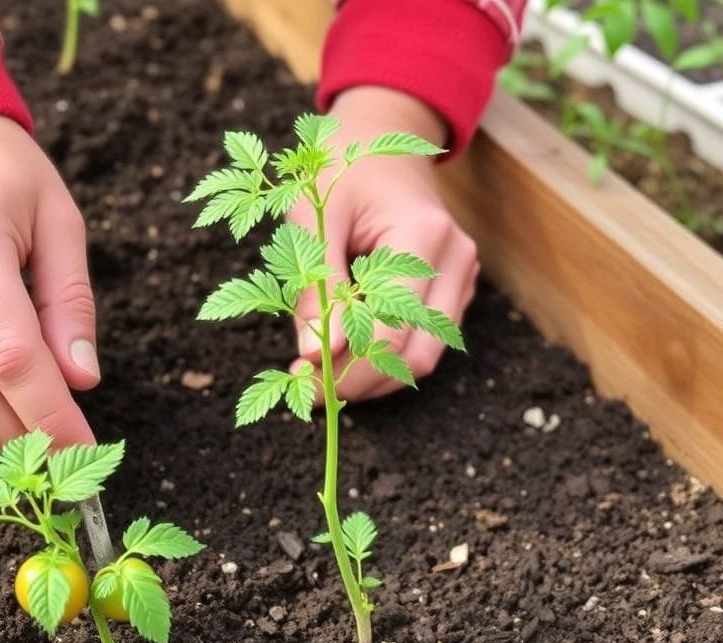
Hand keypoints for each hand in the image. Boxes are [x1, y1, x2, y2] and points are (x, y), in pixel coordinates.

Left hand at [287, 86, 478, 402]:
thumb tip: (313, 357)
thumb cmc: (340, 168)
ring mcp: (463, 276)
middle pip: (415, 356)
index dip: (345, 365)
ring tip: (323, 372)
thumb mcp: (314, 219)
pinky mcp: (455, 289)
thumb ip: (317, 289)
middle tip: (307, 387)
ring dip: (373, 376)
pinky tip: (347, 351)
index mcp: (422, 235)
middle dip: (359, 382)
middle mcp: (455, 260)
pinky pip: (424, 341)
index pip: (390, 329)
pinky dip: (386, 357)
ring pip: (425, 358)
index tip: (299, 375)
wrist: (383, 135)